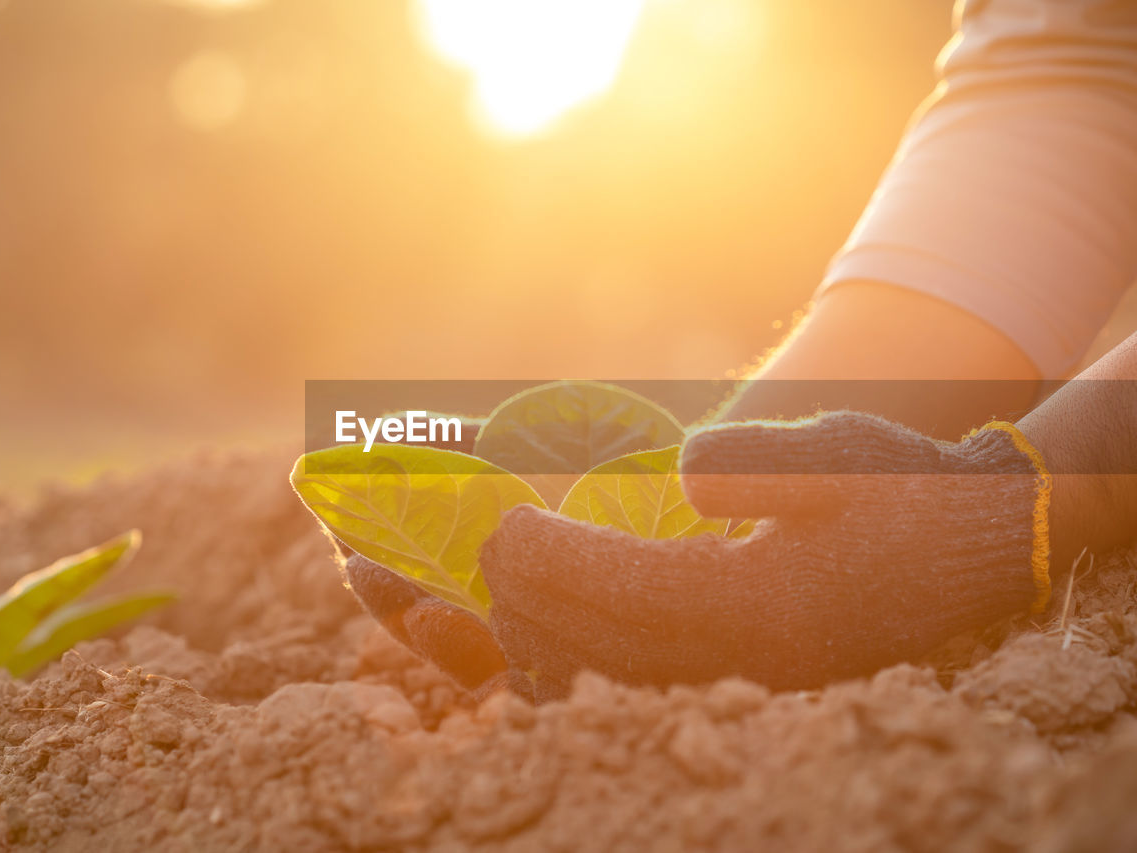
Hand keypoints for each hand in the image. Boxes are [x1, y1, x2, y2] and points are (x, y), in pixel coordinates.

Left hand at [345, 411, 1048, 702]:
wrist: (972, 544)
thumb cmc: (905, 487)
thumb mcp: (844, 457)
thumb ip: (761, 465)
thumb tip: (678, 473)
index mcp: (772, 608)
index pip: (635, 594)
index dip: (556, 561)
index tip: (494, 528)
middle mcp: (749, 661)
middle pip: (602, 643)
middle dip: (520, 599)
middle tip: (458, 555)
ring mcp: (743, 678)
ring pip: (608, 672)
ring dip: (529, 634)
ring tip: (467, 592)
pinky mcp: (737, 674)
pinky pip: (634, 679)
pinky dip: (571, 656)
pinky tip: (524, 631)